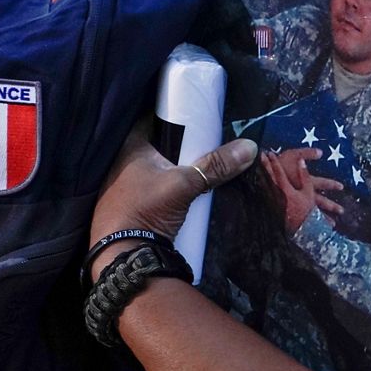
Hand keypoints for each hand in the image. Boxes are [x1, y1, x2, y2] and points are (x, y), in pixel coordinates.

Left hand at [90, 119, 258, 281]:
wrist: (124, 256)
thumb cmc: (146, 209)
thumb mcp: (185, 183)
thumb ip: (215, 165)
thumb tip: (249, 146)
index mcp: (129, 149)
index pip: (149, 121)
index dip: (169, 116)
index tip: (191, 114)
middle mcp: (121, 165)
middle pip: (154, 146)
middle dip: (174, 145)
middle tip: (201, 141)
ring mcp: (123, 189)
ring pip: (153, 170)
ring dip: (170, 169)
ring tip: (196, 166)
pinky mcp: (129, 209)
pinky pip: (151, 189)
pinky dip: (165, 188)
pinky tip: (181, 191)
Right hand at [260, 148, 344, 233]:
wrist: (261, 176)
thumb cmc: (278, 164)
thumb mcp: (293, 155)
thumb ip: (307, 153)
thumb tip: (321, 152)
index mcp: (304, 182)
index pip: (321, 183)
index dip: (332, 184)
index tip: (342, 187)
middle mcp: (302, 193)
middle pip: (320, 201)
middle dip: (331, 206)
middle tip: (342, 211)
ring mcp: (295, 202)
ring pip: (311, 212)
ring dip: (321, 219)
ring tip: (331, 225)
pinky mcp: (287, 207)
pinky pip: (299, 216)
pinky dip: (306, 222)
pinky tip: (310, 228)